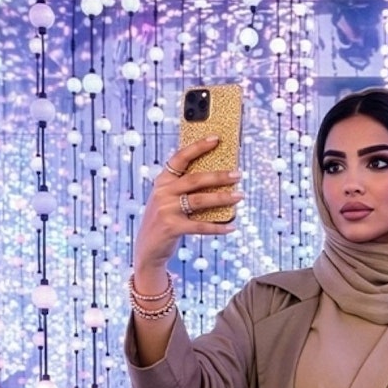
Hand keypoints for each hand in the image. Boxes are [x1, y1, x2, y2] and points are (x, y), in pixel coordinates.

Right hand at [134, 135, 243, 272]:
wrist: (148, 248)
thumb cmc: (165, 219)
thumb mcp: (169, 199)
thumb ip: (184, 188)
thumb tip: (219, 177)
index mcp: (162, 181)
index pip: (180, 158)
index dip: (198, 147)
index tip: (216, 139)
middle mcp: (162, 192)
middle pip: (195, 179)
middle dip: (219, 176)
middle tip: (238, 174)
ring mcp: (166, 210)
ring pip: (200, 200)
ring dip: (223, 198)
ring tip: (239, 196)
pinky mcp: (172, 228)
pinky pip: (201, 226)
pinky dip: (218, 227)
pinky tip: (231, 227)